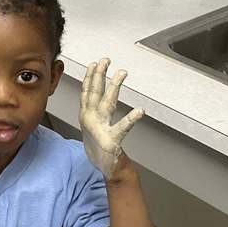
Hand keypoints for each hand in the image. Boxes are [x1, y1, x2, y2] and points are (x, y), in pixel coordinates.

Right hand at [79, 58, 143, 178]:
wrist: (105, 166)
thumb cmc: (100, 146)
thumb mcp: (92, 126)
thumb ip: (94, 110)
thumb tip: (94, 97)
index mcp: (87, 115)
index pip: (87, 92)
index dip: (89, 77)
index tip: (94, 64)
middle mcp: (91, 119)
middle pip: (95, 93)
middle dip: (99, 75)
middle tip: (104, 60)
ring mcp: (100, 129)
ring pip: (108, 103)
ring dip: (114, 86)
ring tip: (122, 73)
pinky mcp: (111, 141)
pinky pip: (122, 128)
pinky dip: (131, 120)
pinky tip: (140, 111)